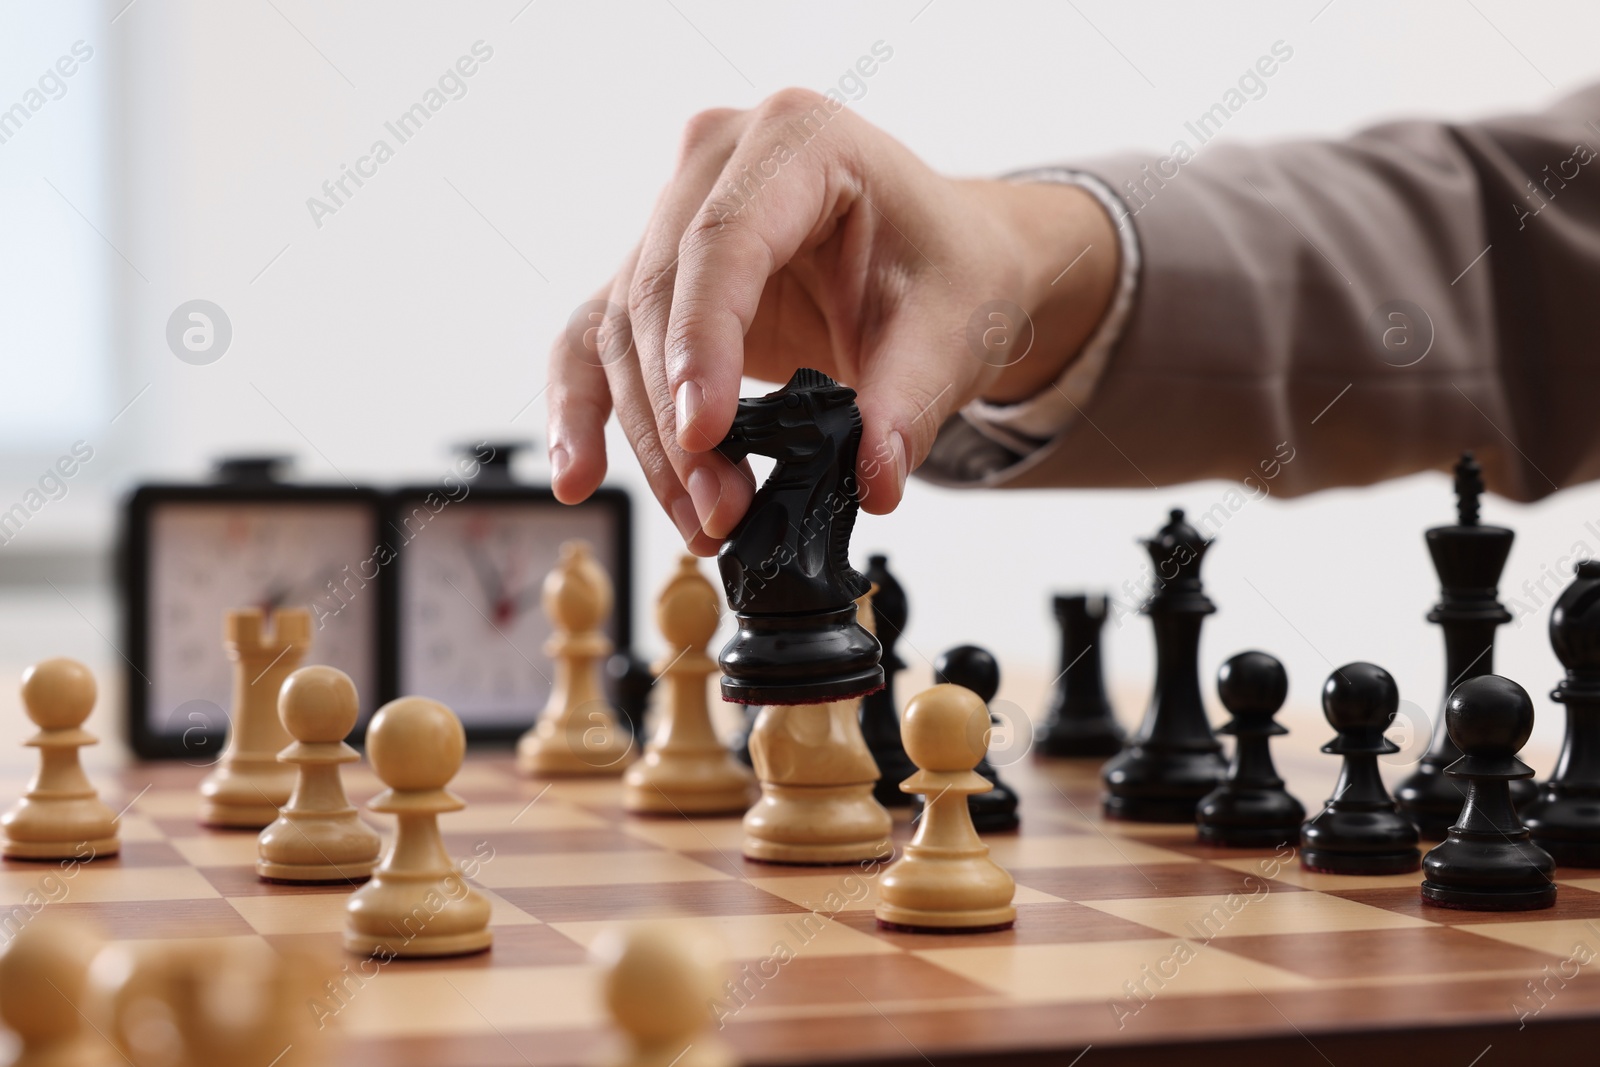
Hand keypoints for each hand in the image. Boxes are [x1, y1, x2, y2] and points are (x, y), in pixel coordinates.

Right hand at [546, 88, 1118, 554]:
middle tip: (718, 509)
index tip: (703, 435)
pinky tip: (576, 477)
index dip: (703, 344)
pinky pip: (596, 340)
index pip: (722, 243)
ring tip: (701, 521)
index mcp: (797, 138)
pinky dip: (583, 410)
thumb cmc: (948, 271)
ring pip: (620, 331)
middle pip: (658, 295)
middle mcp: (716, 162)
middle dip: (677, 418)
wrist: (944, 263)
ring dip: (648, 438)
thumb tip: (873, 482)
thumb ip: (907, 404)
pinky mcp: (657, 275)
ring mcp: (675, 214)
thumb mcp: (952, 331)